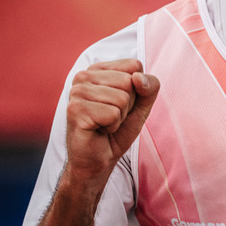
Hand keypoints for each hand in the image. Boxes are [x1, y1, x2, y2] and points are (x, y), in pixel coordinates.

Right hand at [65, 59, 159, 184]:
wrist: (100, 159)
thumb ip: (150, 87)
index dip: (137, 90)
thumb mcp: (142, 105)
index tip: (120, 104)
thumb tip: (137, 78)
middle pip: (129, 81)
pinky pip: (112, 113)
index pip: (134, 66)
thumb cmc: (118, 130)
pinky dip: (112, 126)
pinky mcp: (75, 109)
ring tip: (105, 123)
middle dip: (128, 105)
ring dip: (119, 117)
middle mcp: (84, 76)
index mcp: (98, 69)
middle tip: (112, 117)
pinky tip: (99, 130)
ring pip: (122, 98)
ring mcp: (77, 91)